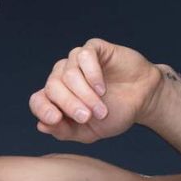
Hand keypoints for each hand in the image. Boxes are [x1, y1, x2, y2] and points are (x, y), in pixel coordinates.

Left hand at [29, 37, 162, 142]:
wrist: (143, 99)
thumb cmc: (114, 114)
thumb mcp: (89, 132)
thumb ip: (64, 131)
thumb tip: (41, 126)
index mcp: (56, 97)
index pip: (37, 100)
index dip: (43, 109)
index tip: (56, 119)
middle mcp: (62, 76)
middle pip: (52, 87)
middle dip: (70, 104)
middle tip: (88, 117)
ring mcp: (76, 61)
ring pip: (68, 74)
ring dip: (85, 94)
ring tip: (102, 108)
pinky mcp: (93, 48)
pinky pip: (84, 56)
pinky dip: (92, 74)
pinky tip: (101, 88)